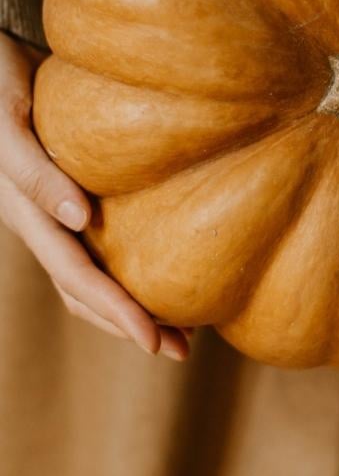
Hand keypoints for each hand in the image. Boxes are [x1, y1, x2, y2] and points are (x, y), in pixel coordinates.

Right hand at [0, 31, 191, 360]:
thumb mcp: (10, 124)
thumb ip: (35, 172)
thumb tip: (79, 219)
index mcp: (27, 214)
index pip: (76, 278)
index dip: (116, 313)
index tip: (156, 342)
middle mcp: (40, 222)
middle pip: (85, 291)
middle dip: (130, 325)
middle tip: (184, 351)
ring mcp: (50, 212)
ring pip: (88, 275)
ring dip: (127, 305)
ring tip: (179, 324)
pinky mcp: (63, 193)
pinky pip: (92, 244)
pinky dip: (123, 267)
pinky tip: (157, 265)